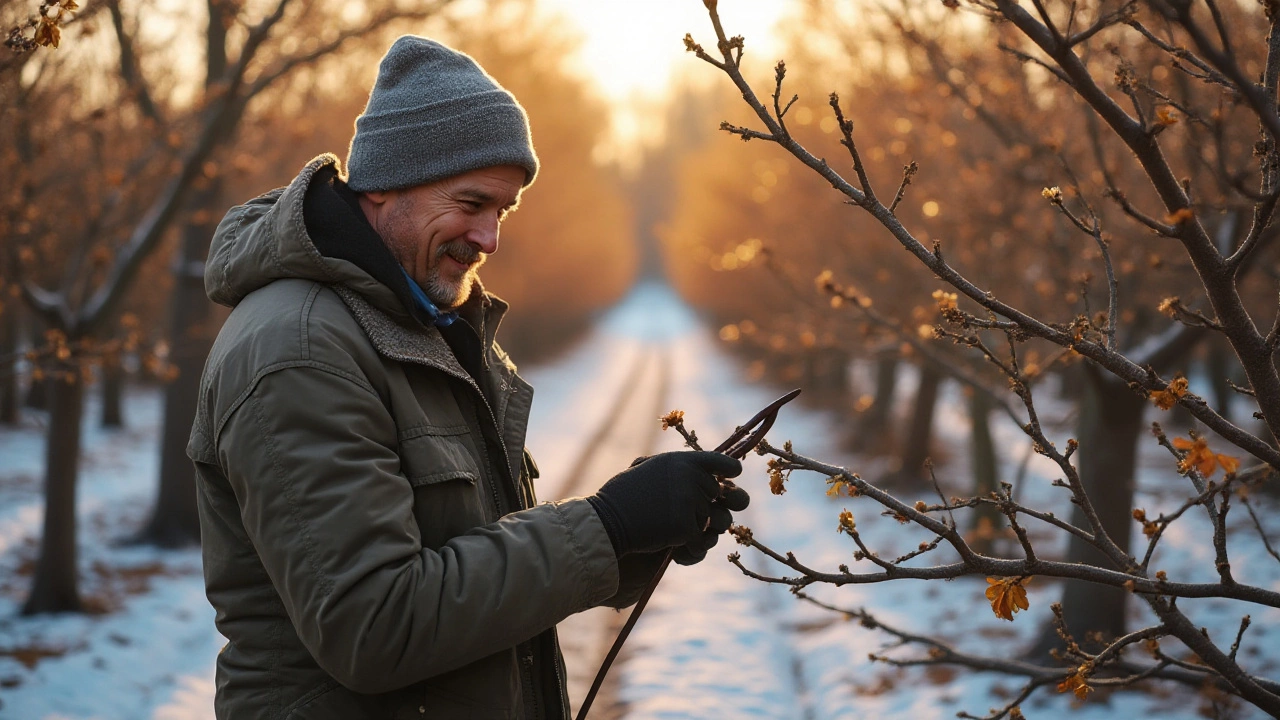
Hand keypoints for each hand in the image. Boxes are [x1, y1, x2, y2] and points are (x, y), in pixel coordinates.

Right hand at [587, 451, 745, 560]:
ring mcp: (690, 502)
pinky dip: (693, 551)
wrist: (606, 522)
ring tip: (683, 536)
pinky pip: (702, 544)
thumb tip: (711, 476)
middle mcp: (689, 477)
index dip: (730, 468)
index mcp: (680, 460)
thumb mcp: (647, 470)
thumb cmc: (622, 497)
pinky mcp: (686, 527)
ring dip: (704, 532)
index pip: (719, 460)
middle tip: (686, 518)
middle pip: (720, 497)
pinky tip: (676, 552)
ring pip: (715, 522)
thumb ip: (676, 470)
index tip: (734, 475)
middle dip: (709, 509)